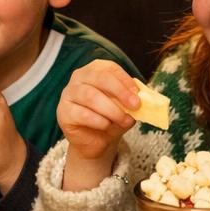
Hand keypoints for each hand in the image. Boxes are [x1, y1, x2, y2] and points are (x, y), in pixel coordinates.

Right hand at [55, 60, 137, 189]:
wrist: (96, 141)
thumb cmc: (112, 118)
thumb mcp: (126, 108)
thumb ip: (133, 101)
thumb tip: (146, 98)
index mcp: (95, 70)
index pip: (109, 68)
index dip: (125, 80)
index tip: (139, 95)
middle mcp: (79, 78)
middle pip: (99, 78)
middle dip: (120, 92)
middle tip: (135, 106)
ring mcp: (68, 94)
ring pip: (89, 95)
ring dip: (111, 109)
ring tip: (123, 120)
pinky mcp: (63, 112)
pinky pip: (81, 113)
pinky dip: (97, 120)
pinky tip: (106, 126)